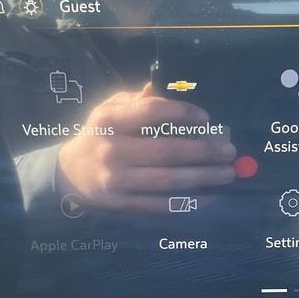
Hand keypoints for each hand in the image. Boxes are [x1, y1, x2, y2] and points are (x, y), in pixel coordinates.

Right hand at [57, 83, 236, 211]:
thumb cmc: (99, 135)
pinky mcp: (123, 205)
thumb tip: (163, 92)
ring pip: (169, 182)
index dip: (182, 114)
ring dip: (204, 178)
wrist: (69, 174)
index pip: (151, 114)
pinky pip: (162, 205)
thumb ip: (137, 101)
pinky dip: (190, 202)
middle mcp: (112, 151)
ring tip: (228, 173)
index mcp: (109, 122)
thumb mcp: (108, 109)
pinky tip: (211, 195)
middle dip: (203, 151)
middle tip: (228, 150)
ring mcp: (118, 181)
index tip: (207, 118)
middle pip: (166, 152)